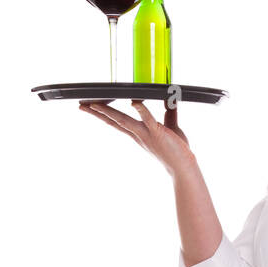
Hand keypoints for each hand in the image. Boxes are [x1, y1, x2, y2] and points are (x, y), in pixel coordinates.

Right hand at [78, 98, 193, 175]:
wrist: (185, 167)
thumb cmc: (178, 150)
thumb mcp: (172, 127)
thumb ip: (169, 112)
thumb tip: (169, 99)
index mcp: (140, 133)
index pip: (118, 122)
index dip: (104, 115)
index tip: (91, 108)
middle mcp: (139, 134)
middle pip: (114, 121)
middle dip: (98, 113)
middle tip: (82, 106)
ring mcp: (146, 134)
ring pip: (124, 121)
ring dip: (109, 112)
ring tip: (95, 104)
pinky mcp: (157, 133)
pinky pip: (148, 119)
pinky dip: (141, 110)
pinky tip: (134, 102)